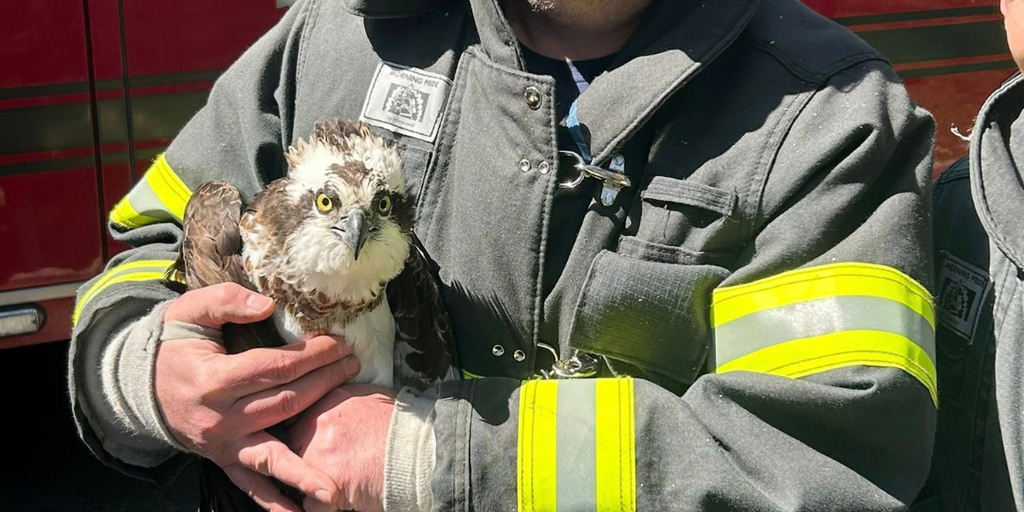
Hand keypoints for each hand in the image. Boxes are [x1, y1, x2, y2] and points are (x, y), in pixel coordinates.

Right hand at [156, 283, 361, 511]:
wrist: (140, 386)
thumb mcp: (190, 311)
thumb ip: (227, 301)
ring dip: (304, 470)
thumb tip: (268, 305)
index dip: (313, 355)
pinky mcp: (223, 459)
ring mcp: (223, 444)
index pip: (277, 368)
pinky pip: (249, 485)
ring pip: (272, 455)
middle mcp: (220, 418)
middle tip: (354, 367)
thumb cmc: (173, 345)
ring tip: (334, 490)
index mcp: (214, 381)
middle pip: (286, 403)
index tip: (341, 343)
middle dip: (324, 383)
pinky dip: (273, 502)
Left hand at [287, 385, 396, 511]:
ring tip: (341, 482)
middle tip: (332, 465)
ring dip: (314, 483)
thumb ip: (345, 400)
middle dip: (306, 459)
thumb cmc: (404, 428)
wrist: (423, 451)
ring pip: (298, 476)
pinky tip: (346, 498)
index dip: (303, 433)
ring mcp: (318, 454)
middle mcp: (317, 423)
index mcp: (329, 400)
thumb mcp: (373, 398)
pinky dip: (325, 507)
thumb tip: (336, 404)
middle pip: (292, 446)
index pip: (296, 416)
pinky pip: (312, 503)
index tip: (312, 442)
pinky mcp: (327, 484)